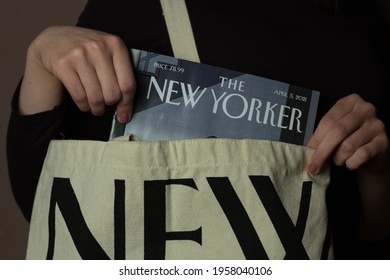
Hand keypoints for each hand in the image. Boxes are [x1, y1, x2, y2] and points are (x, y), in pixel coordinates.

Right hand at [19, 26, 134, 122]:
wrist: (54, 39)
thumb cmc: (87, 50)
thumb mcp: (109, 54)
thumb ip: (121, 76)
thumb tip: (125, 112)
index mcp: (116, 44)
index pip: (128, 84)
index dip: (127, 103)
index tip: (125, 113)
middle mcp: (99, 48)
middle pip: (112, 93)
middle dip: (110, 105)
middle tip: (106, 105)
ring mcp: (79, 55)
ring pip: (96, 97)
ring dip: (97, 108)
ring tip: (96, 107)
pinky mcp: (63, 64)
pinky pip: (79, 96)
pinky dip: (84, 106)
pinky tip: (85, 104)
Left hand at [306, 94, 388, 173]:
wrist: (373, 153)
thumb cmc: (349, 138)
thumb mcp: (336, 131)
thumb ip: (324, 135)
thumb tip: (308, 149)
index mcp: (350, 102)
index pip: (329, 119)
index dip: (316, 137)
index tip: (308, 150)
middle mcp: (366, 109)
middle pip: (338, 131)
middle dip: (322, 151)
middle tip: (314, 164)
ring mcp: (376, 125)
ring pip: (348, 145)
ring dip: (338, 158)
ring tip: (338, 160)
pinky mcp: (384, 142)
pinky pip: (361, 155)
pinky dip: (351, 163)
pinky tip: (350, 163)